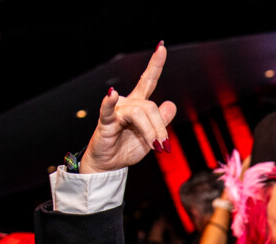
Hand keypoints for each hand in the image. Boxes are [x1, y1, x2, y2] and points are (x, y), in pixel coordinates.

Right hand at [81, 43, 176, 173]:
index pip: (148, 81)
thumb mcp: (151, 136)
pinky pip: (108, 110)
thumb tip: (170, 104)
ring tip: (154, 147)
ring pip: (140, 112)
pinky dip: (110, 102)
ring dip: (151, 131)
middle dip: (161, 128)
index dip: (155, 65)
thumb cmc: (127, 148)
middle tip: (164, 146)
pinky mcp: (105, 122)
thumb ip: (161, 121)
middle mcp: (127, 103)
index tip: (161, 47)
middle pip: (150, 106)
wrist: (109, 164)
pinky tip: (112, 94)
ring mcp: (116, 111)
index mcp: (138, 105)